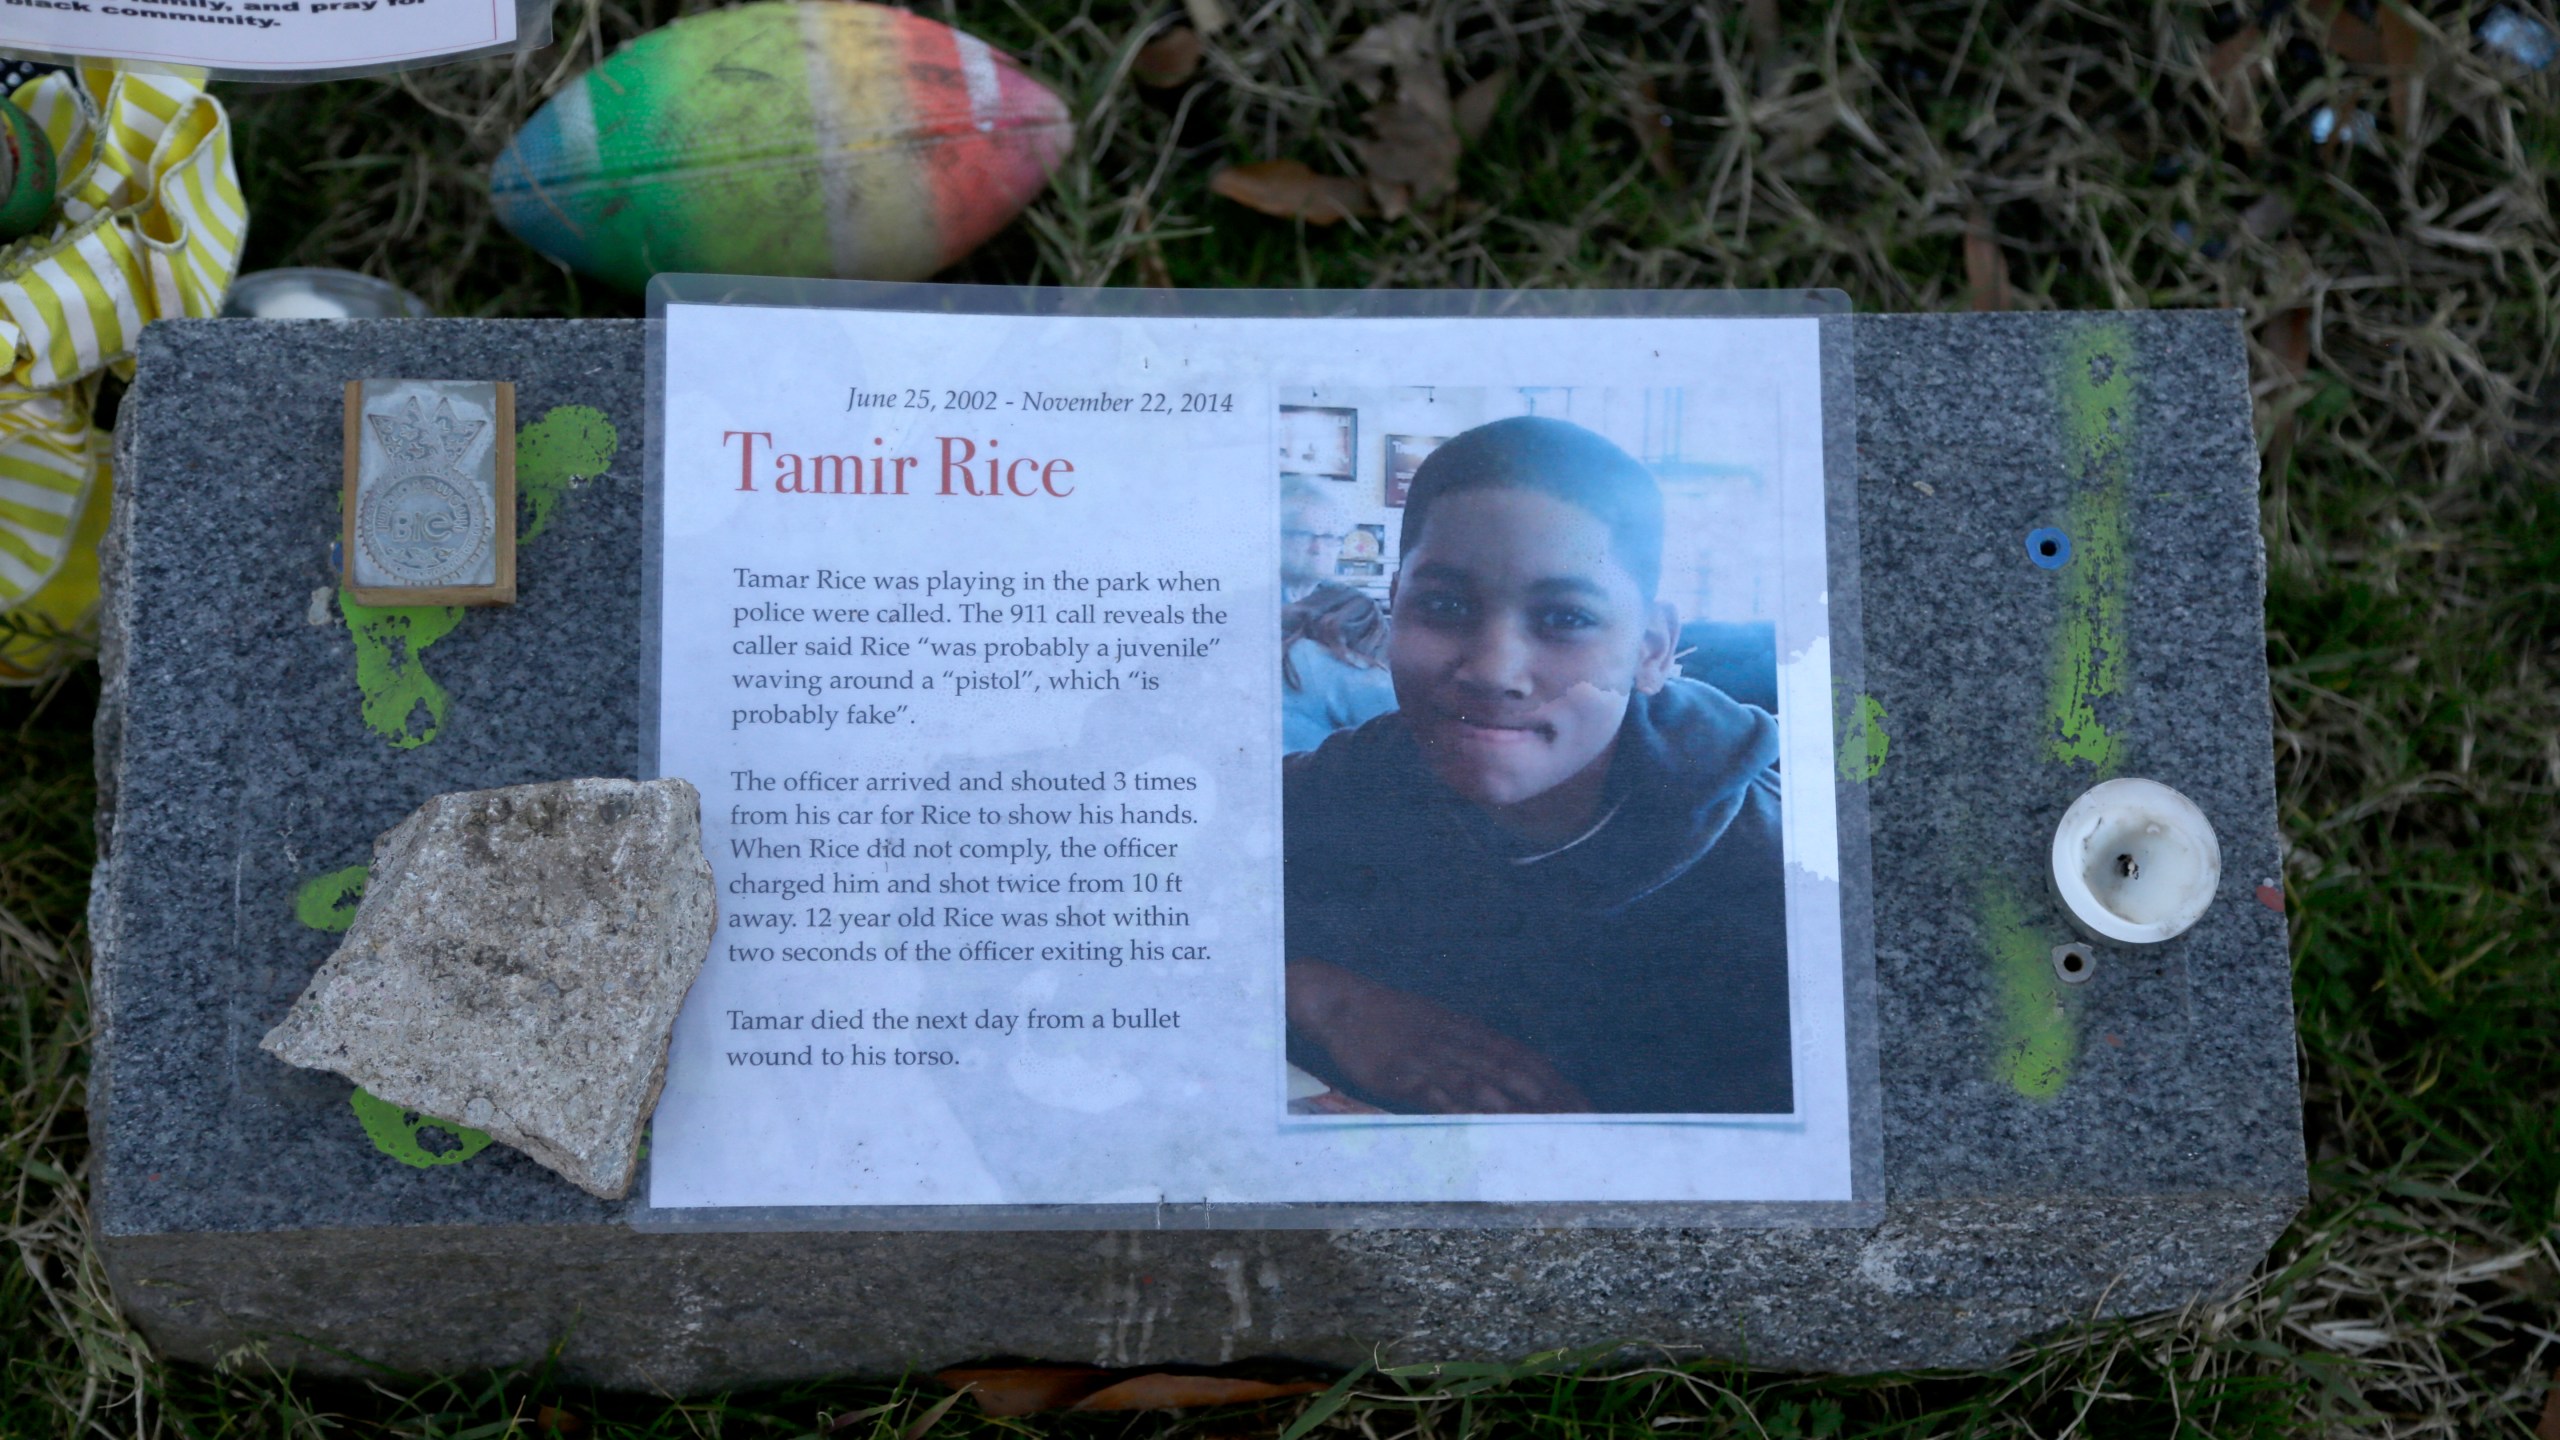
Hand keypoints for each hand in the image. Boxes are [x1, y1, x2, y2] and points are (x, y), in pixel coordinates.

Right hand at [1286, 959, 1589, 1113]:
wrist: (1343, 1004)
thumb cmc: (1393, 1020)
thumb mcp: (1440, 1026)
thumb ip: (1473, 1050)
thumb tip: (1507, 1072)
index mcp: (1470, 1031)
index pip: (1524, 1058)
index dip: (1556, 1083)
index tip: (1584, 1105)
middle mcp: (1457, 1042)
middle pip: (1511, 1072)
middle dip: (1547, 1098)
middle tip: (1579, 1121)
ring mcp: (1430, 1057)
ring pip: (1478, 1082)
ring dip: (1513, 1105)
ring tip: (1542, 1125)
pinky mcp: (1400, 1072)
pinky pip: (1433, 1092)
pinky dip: (1458, 1107)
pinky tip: (1478, 1123)